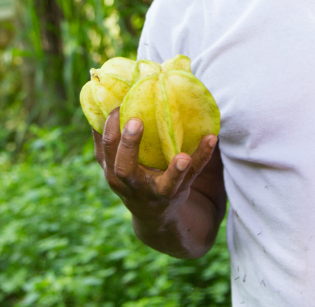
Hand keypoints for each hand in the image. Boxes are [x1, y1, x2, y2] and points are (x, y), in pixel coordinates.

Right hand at [93, 107, 217, 222]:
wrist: (152, 214)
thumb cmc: (131, 176)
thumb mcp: (113, 163)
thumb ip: (107, 139)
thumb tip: (103, 101)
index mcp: (113, 170)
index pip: (107, 148)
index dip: (110, 126)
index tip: (118, 105)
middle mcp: (131, 183)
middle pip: (124, 167)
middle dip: (129, 144)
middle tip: (135, 121)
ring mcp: (156, 191)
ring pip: (166, 183)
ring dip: (175, 170)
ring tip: (183, 157)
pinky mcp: (178, 190)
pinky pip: (193, 174)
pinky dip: (202, 156)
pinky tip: (211, 138)